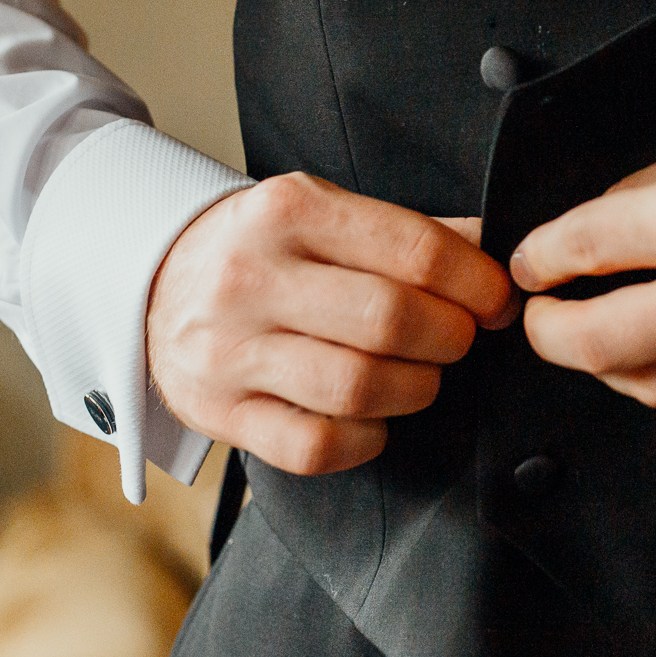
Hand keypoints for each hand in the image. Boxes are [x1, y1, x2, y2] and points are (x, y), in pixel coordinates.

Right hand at [146, 172, 515, 474]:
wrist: (155, 281)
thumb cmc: (266, 248)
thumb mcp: (326, 213)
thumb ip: (411, 232)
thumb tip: (500, 251)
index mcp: (289, 211)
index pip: (414, 250)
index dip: (476, 283)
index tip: (497, 301)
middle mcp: (250, 276)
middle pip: (390, 320)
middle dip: (450, 337)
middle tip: (459, 339)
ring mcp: (227, 349)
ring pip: (357, 388)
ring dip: (415, 389)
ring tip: (421, 376)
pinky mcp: (217, 413)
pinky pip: (316, 446)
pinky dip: (365, 439)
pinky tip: (373, 418)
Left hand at [510, 92, 655, 406]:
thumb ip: (655, 187)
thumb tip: (595, 229)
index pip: (580, 250)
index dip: (538, 258)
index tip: (528, 262)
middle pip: (592, 342)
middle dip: (546, 330)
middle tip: (537, 314)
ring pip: (646, 385)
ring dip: (603, 363)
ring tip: (594, 332)